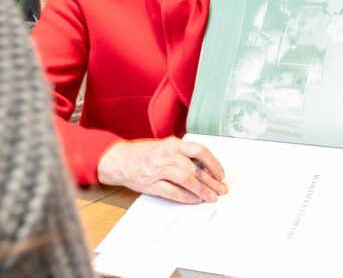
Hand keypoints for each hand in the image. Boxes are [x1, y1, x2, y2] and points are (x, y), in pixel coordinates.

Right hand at [97, 137, 228, 203]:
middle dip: (212, 181)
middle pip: (195, 168)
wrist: (120, 160)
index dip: (213, 162)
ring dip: (202, 190)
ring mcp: (159, 170)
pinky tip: (195, 200)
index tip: (221, 173)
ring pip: (186, 179)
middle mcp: (167, 155)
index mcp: (172, 144)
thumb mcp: (165, 146)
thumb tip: (206, 168)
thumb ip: (182, 154)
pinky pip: (173, 192)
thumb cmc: (145, 153)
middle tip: (222, 189)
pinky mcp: (151, 184)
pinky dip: (187, 197)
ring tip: (212, 197)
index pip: (199, 150)